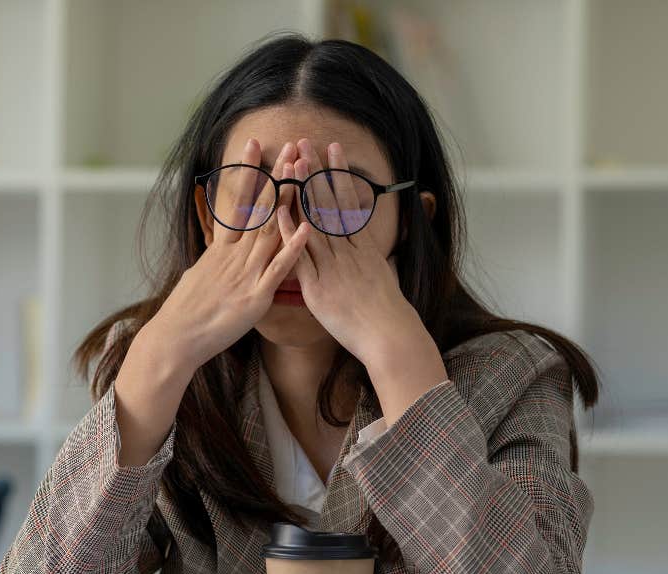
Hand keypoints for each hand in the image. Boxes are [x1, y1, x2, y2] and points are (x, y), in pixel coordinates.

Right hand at [144, 138, 310, 372]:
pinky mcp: (255, 296)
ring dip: (289, 200)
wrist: (176, 338)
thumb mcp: (199, 275)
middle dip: (277, 176)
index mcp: (222, 249)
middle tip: (290, 146)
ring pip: (272, 230)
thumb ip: (215, 260)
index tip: (255, 145)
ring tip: (303, 172)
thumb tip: (218, 250)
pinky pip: (278, 269)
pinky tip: (307, 227)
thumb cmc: (186, 312)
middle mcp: (234, 255)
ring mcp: (246, 273)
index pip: (238, 202)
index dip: (248, 172)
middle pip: (260, 208)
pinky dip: (293, 248)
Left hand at [279, 139, 446, 420]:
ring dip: (302, 190)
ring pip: (314, 220)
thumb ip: (370, 258)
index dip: (338, 174)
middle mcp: (347, 250)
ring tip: (292, 162)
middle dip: (317, 172)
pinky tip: (279, 210)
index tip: (331, 150)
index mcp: (363, 246)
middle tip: (306, 143)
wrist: (388, 336)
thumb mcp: (383, 277)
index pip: (348, 202)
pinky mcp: (318, 285)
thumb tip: (367, 246)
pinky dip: (290, 231)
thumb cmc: (386, 313)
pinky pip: (300, 254)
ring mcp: (332, 265)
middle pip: (330, 203)